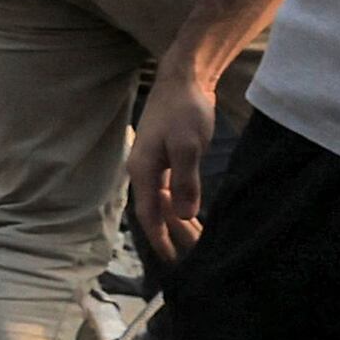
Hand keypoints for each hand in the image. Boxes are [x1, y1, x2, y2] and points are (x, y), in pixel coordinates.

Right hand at [128, 61, 219, 262]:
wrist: (184, 77)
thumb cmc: (184, 109)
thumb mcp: (187, 145)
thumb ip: (184, 181)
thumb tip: (182, 215)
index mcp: (143, 170)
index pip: (149, 215)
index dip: (160, 239)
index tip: (172, 261)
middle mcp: (143, 171)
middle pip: (155, 212)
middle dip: (172, 236)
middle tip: (193, 258)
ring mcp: (154, 165)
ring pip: (163, 203)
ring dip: (178, 223)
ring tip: (196, 243)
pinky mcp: (166, 158)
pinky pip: (170, 191)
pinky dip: (180, 206)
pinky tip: (190, 215)